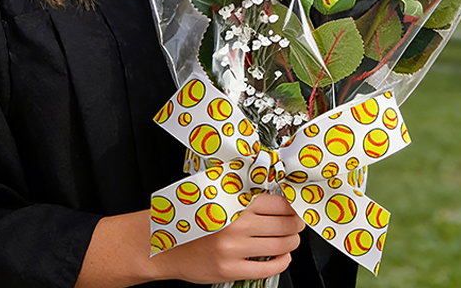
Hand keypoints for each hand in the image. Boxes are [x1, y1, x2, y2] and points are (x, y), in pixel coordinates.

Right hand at [152, 192, 304, 284]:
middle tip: (297, 223)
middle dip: (295, 224)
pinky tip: (282, 257)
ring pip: (279, 246)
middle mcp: (235, 225)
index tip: (296, 207)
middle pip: (283, 225)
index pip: (277, 204)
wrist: (163, 243)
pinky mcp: (230, 270)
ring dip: (291, 242)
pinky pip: (267, 268)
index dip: (292, 206)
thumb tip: (269, 191)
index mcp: (232, 201)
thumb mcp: (212, 194)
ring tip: (291, 239)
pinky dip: (281, 262)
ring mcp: (233, 249)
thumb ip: (238, 192)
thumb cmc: (188, 217)